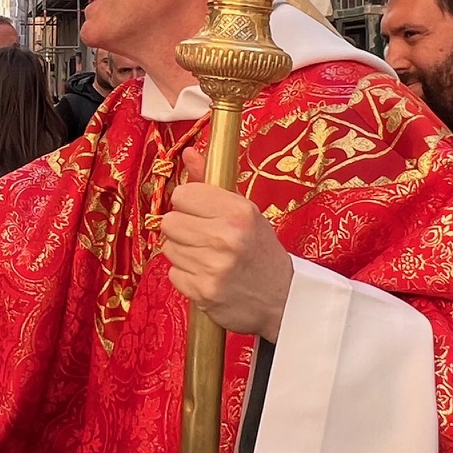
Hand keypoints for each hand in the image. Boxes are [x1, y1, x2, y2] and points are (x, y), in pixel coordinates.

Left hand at [160, 147, 294, 340]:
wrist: (284, 299)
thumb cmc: (260, 250)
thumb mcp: (245, 211)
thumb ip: (211, 182)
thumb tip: (188, 152)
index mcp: (238, 211)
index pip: (182, 194)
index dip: (189, 204)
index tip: (201, 213)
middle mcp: (226, 237)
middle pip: (169, 222)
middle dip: (182, 229)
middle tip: (203, 238)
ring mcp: (214, 267)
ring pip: (168, 248)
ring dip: (183, 253)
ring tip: (208, 258)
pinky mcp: (204, 293)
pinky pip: (173, 275)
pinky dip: (186, 276)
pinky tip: (207, 276)